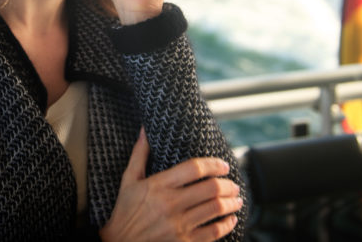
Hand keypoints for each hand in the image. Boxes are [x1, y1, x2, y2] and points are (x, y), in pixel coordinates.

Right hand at [100, 129, 242, 241]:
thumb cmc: (125, 210)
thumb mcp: (128, 180)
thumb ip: (139, 154)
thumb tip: (144, 130)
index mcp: (158, 186)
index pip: (194, 168)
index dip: (213, 164)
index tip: (223, 165)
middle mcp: (171, 204)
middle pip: (211, 188)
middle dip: (228, 185)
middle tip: (233, 184)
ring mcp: (179, 225)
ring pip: (216, 209)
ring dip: (231, 202)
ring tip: (236, 199)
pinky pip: (214, 232)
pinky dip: (227, 224)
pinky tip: (230, 219)